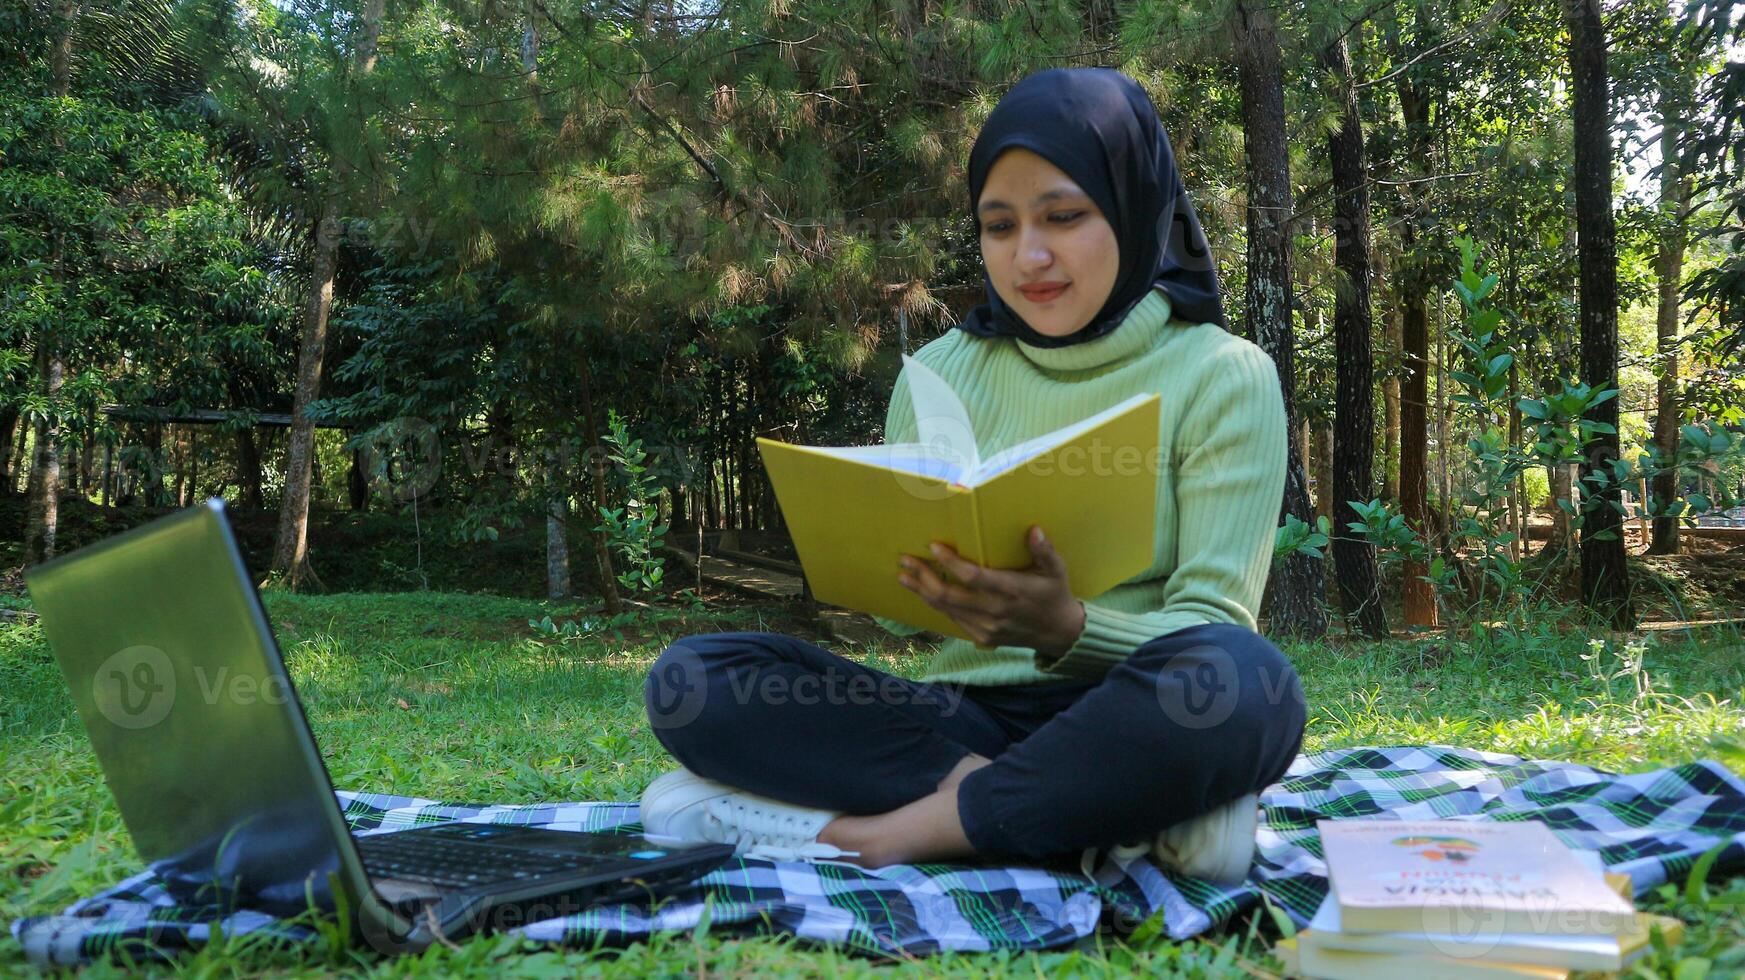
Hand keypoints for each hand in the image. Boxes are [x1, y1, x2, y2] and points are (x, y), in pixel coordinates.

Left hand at [897, 525, 1086, 655]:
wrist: (1058, 634)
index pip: (974, 577)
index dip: (951, 563)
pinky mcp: (981, 637)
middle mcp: (995, 611)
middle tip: (906, 560)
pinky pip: (952, 619)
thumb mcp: (1057, 571)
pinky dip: (935, 605)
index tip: (933, 547)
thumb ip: (1045, 551)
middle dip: (924, 576)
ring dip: (922, 591)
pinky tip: (923, 592)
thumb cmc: (1055, 595)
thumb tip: (1034, 530)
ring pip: (945, 609)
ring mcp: (986, 627)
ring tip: (904, 576)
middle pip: (949, 595)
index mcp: (1012, 591)